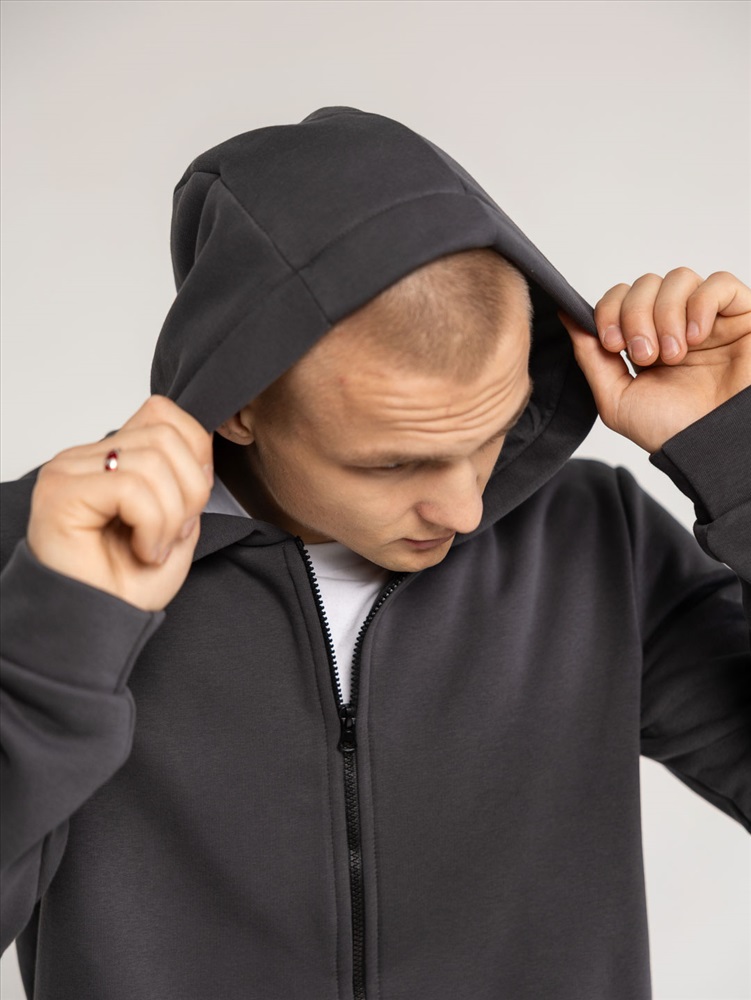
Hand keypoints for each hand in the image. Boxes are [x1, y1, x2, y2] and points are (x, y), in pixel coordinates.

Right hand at [26, 395, 213, 611]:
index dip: (195, 453)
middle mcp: (85, 457)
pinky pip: (131, 487)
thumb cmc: (127, 586)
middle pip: (165, 435)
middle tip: (174, 534)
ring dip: (170, 514)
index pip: (163, 413)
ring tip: (153, 547)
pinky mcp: (61, 491)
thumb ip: (186, 480)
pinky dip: (152, 524)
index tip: (191, 505)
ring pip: (153, 460)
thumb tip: (201, 450)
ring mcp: (69, 470)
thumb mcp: (177, 524)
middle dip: (190, 491)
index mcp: (110, 458)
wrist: (95, 628)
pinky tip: (142, 550)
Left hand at [559, 268, 750, 452]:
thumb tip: (568, 316)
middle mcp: (675, 324)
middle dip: (635, 316)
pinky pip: (719, 283)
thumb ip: (591, 357)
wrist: (713, 447)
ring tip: (674, 353)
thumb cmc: (672, 430)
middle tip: (645, 355)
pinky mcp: (742, 314)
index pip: (619, 298)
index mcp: (645, 341)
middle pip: (644, 284)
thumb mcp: (616, 398)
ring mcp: (708, 318)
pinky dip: (701, 304)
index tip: (612, 344)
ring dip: (666, 314)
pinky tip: (697, 336)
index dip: (609, 311)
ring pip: (678, 278)